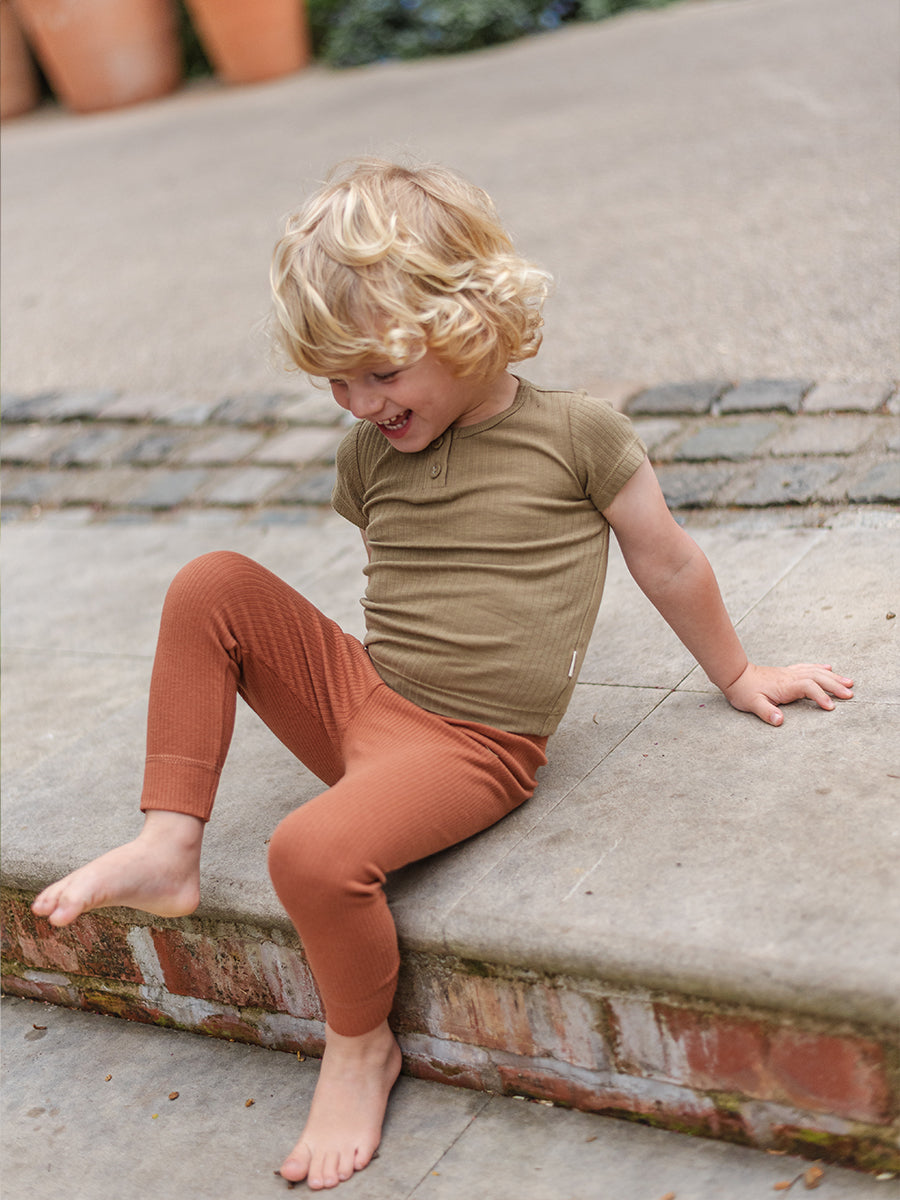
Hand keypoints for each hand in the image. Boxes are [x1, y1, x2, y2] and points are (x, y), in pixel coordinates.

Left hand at [723, 662, 853, 725]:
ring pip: (816, 672)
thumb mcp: (752, 704)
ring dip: (833, 677)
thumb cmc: (744, 691)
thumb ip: (766, 712)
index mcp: (785, 685)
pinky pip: (808, 668)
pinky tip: (829, 669)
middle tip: (850, 694)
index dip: (821, 696)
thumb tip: (780, 720)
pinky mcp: (788, 672)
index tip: (831, 707)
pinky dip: (820, 668)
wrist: (736, 676)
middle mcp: (791, 676)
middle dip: (835, 685)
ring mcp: (790, 673)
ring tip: (849, 682)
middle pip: (818, 678)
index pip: (808, 688)